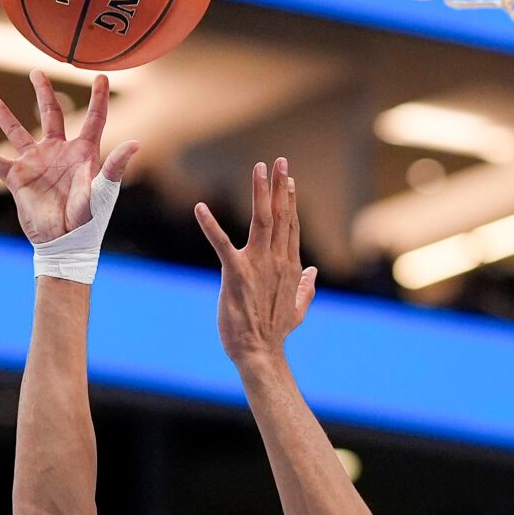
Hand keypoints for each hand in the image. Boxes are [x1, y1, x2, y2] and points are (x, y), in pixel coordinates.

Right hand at [0, 71, 140, 246]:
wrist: (64, 244)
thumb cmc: (89, 220)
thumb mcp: (103, 192)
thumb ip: (115, 167)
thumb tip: (136, 143)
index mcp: (83, 153)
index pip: (94, 118)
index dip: (99, 97)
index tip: (102, 76)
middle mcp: (58, 152)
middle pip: (50, 114)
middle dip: (44, 92)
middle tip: (36, 71)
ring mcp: (36, 163)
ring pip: (17, 132)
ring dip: (3, 115)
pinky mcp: (18, 179)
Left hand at [194, 158, 317, 364]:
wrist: (260, 353)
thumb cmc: (275, 334)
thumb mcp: (298, 309)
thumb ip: (306, 288)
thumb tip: (314, 271)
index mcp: (289, 267)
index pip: (291, 227)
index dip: (290, 201)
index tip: (289, 180)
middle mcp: (277, 261)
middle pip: (281, 216)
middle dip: (280, 186)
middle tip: (280, 161)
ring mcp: (257, 266)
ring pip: (262, 221)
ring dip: (260, 193)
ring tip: (259, 168)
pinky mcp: (235, 274)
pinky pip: (222, 244)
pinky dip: (210, 225)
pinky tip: (199, 207)